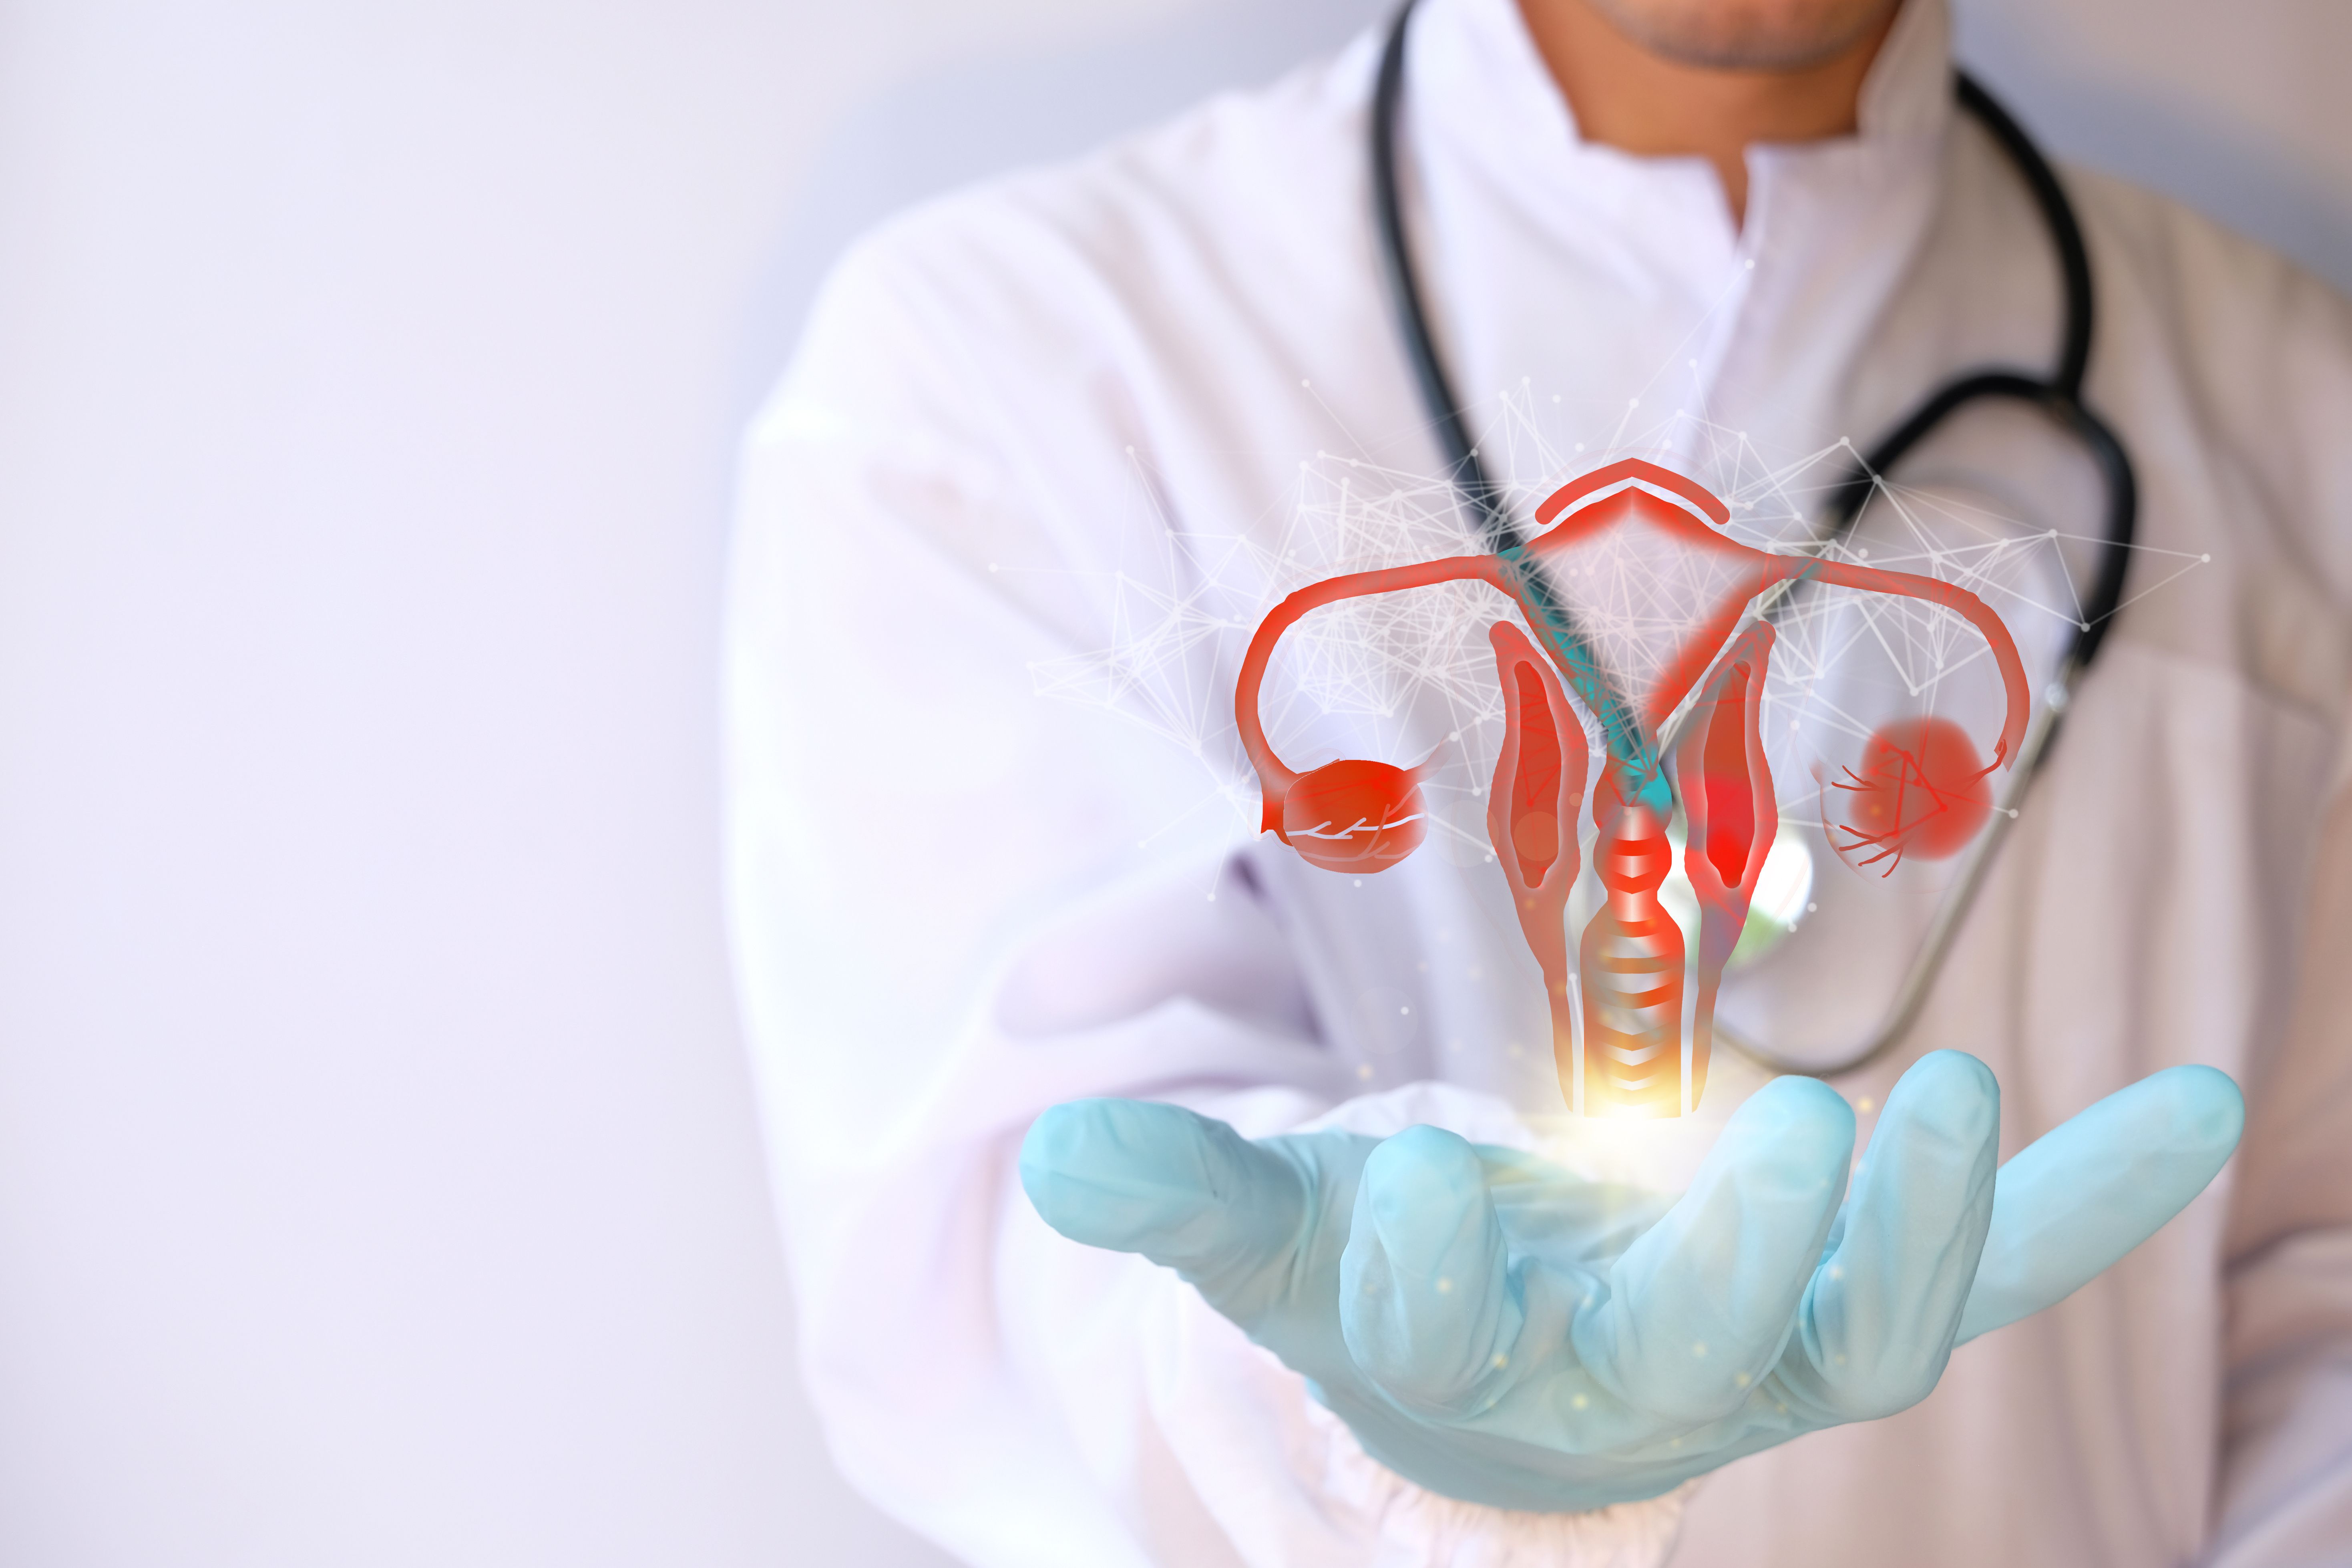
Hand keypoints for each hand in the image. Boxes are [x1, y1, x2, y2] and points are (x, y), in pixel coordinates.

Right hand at [1019, 1052, 2241, 1511]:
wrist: (1519, 1372)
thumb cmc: (1382, 1285)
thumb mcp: (1272, 1239)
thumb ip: (1183, 1196)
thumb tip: (1049, 1158)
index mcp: (1471, 1363)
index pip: (1444, 1331)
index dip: (1429, 1258)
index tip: (1415, 1166)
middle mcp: (1634, 1376)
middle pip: (1700, 1348)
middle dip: (1742, 1253)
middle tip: (1787, 1133)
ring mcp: (1765, 1345)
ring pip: (1870, 1332)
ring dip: (1928, 1231)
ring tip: (1966, 1095)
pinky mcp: (1856, 1291)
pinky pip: (1992, 1267)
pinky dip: (2091, 1201)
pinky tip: (2203, 1114)